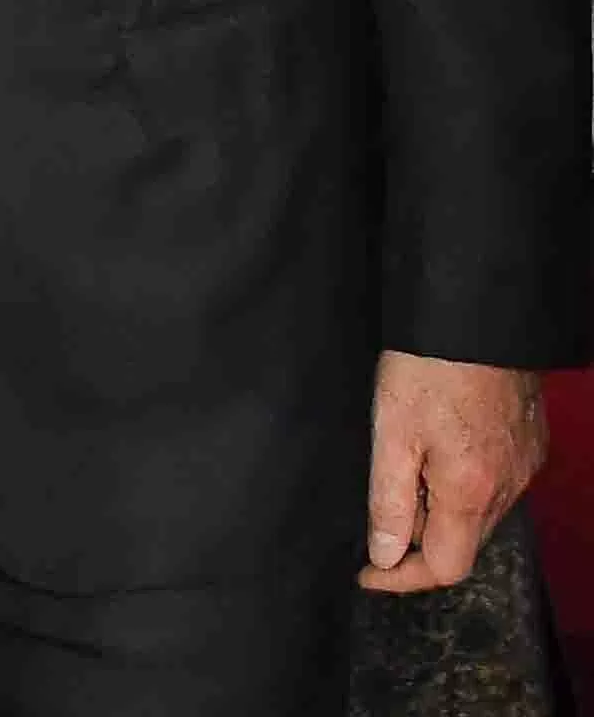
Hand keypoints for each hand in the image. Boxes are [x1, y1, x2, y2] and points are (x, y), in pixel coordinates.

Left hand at [361, 350, 547, 591]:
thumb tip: (385, 556)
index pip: (446, 567)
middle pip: (465, 545)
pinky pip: (496, 488)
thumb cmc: (426, 370)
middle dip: (419, 545)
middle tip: (378, 521)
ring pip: (481, 517)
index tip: (367, 572)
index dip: (402, 577)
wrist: (478, 320)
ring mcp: (524, 467)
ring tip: (403, 478)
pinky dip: (463, 489)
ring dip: (441, 515)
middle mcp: (508, 489)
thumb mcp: (391, 434)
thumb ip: (390, 501)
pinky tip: (436, 456)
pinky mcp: (530, 446)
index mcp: (470, 493)